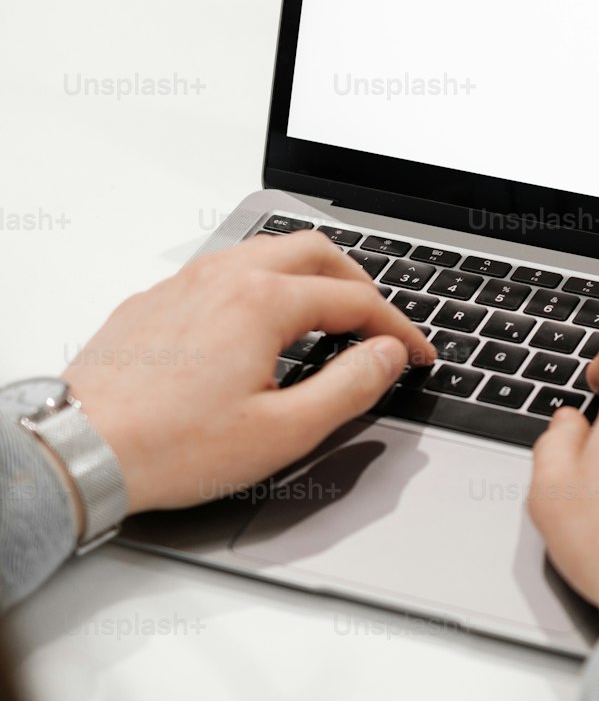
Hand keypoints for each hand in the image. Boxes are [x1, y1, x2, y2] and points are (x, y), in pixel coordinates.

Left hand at [62, 233, 434, 514]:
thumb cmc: (169, 446)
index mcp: (262, 302)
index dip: (398, 328)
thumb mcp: (282, 432)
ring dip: (309, 273)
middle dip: (359, 281)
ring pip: (264, 251)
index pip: (355, 301)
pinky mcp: (154, 301)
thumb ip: (348, 387)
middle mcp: (224, 278)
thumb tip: (387, 356)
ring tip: (327, 312)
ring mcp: (184, 284)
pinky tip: (257, 324)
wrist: (79, 449)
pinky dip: (261, 283)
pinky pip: (223, 270)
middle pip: (314, 251)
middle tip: (380, 319)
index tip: (416, 354)